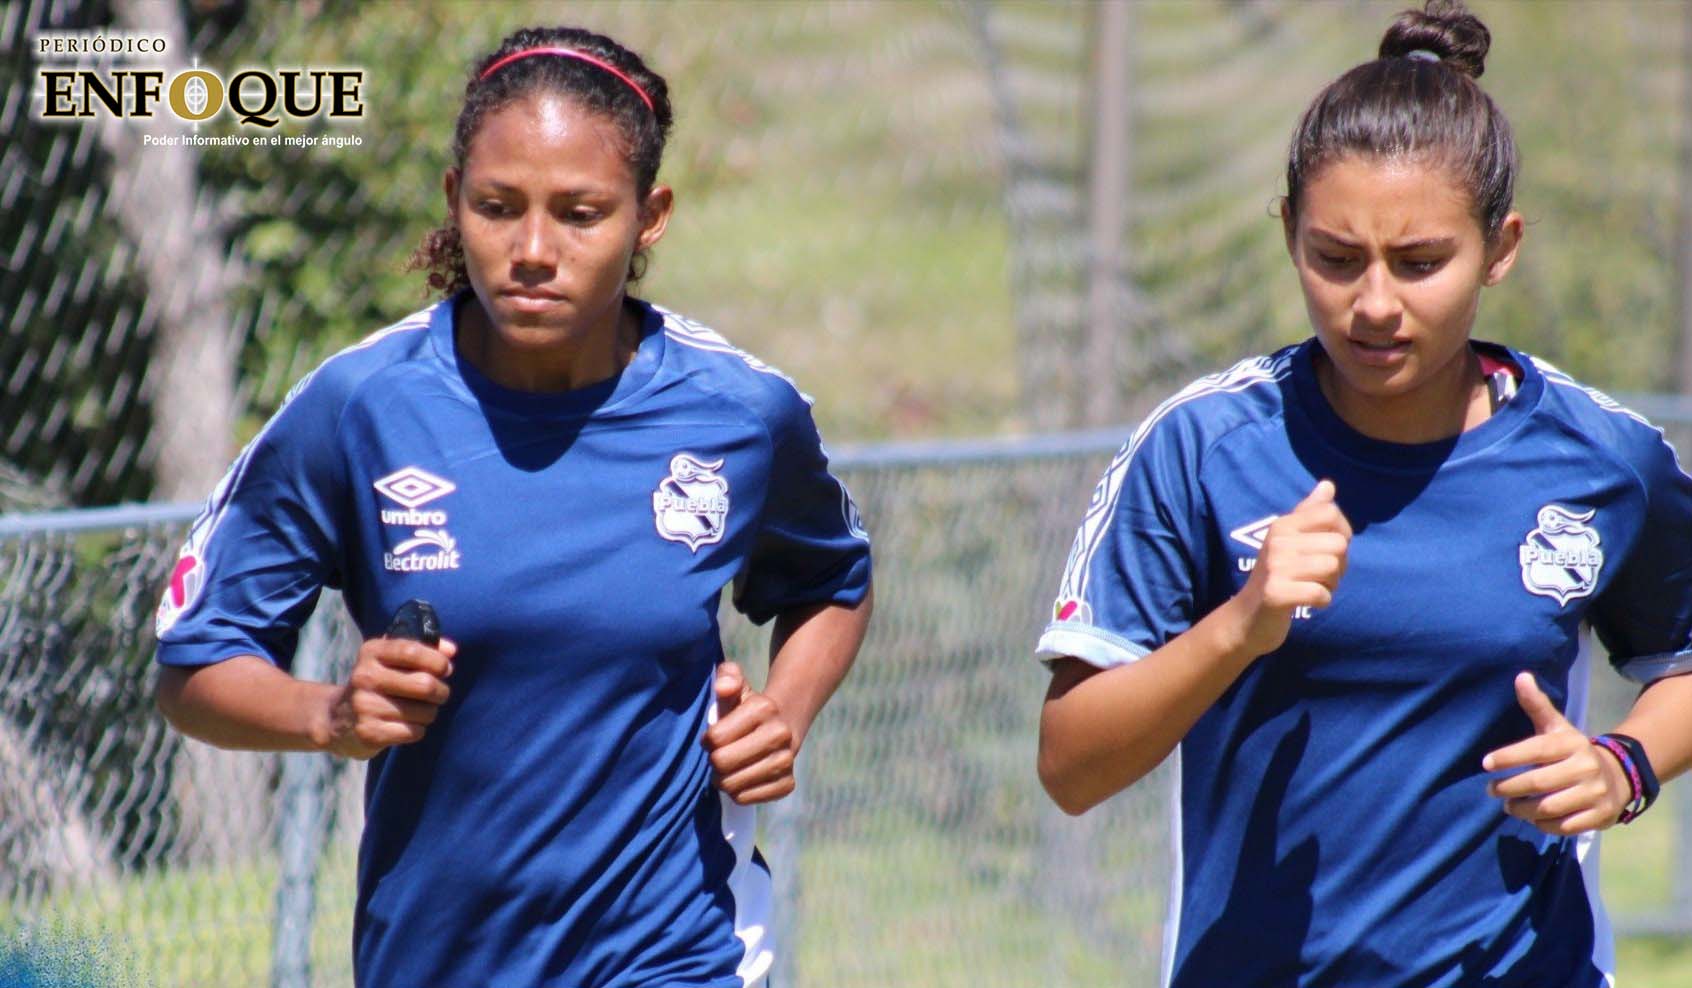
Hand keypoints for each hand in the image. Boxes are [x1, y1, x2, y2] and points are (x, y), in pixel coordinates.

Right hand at [322, 636, 456, 759]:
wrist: (335, 719)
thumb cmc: (377, 684)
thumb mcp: (390, 659)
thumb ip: (422, 649)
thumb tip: (452, 651)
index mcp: (371, 652)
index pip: (412, 650)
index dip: (437, 661)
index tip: (445, 669)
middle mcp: (365, 677)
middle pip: (425, 684)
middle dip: (441, 691)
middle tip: (439, 694)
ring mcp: (365, 706)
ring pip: (424, 711)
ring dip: (430, 713)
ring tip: (420, 710)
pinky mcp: (369, 732)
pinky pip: (414, 731)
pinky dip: (418, 729)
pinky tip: (405, 725)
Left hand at [702, 661, 797, 804]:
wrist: (784, 723)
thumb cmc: (746, 707)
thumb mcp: (736, 685)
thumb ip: (727, 676)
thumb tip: (723, 687)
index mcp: (764, 708)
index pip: (716, 738)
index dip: (708, 740)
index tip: (712, 737)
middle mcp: (780, 734)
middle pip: (722, 763)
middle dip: (714, 761)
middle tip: (718, 755)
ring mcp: (786, 761)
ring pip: (733, 785)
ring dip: (723, 778)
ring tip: (728, 767)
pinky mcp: (787, 784)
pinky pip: (746, 799)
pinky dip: (737, 792)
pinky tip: (741, 778)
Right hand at [1233, 479, 1351, 656]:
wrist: (1246, 618)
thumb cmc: (1276, 576)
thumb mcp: (1289, 540)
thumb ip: (1309, 513)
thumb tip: (1328, 485)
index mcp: (1283, 525)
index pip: (1330, 513)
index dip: (1342, 532)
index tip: (1328, 549)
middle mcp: (1278, 541)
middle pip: (1338, 544)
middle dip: (1338, 565)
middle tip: (1319, 575)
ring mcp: (1275, 567)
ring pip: (1332, 567)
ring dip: (1331, 584)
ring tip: (1312, 587)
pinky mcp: (1276, 593)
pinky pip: (1321, 593)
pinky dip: (1321, 601)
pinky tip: (1307, 601)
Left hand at [1482, 671, 1629, 835]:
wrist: (1618, 775)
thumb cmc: (1572, 751)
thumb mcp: (1557, 727)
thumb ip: (1537, 705)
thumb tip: (1521, 676)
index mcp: (1572, 743)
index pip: (1536, 750)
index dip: (1509, 757)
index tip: (1485, 764)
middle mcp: (1586, 767)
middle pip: (1538, 783)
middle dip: (1509, 788)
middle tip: (1492, 790)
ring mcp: (1595, 793)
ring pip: (1549, 807)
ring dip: (1522, 809)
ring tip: (1508, 806)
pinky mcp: (1600, 816)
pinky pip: (1564, 826)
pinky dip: (1543, 825)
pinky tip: (1533, 818)